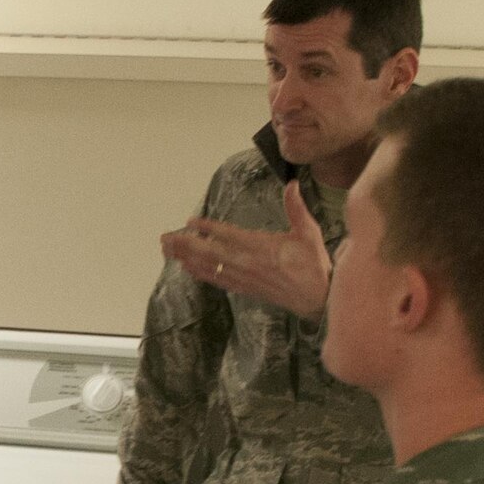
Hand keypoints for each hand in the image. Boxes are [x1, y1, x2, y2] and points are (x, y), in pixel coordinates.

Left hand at [160, 182, 331, 318]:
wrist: (318, 298)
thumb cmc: (314, 264)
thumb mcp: (309, 232)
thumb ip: (297, 208)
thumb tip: (291, 185)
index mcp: (262, 248)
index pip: (229, 236)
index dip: (208, 228)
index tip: (190, 221)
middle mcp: (248, 264)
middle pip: (210, 253)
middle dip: (186, 245)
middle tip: (165, 237)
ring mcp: (244, 278)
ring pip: (209, 267)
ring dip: (186, 258)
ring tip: (167, 250)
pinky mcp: (244, 288)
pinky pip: (217, 280)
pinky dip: (199, 273)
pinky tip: (186, 267)